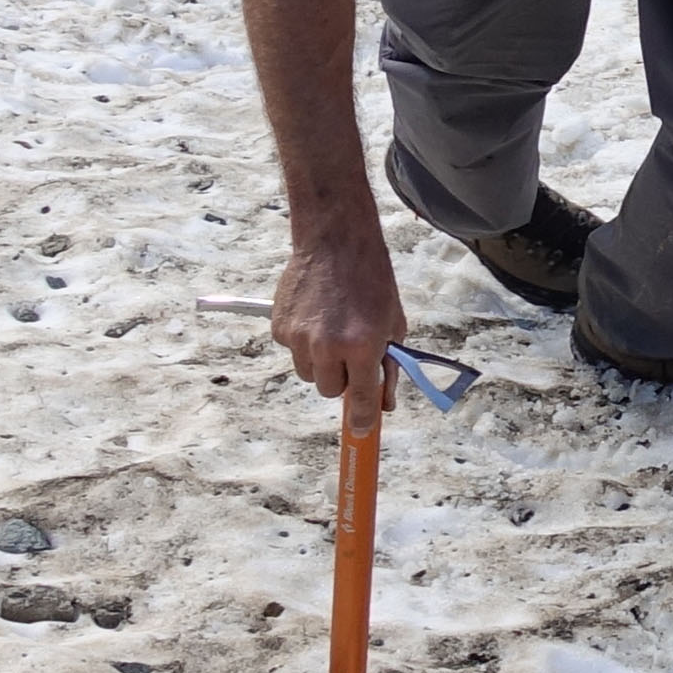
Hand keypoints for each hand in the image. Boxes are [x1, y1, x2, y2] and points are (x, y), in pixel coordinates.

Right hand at [271, 224, 405, 421]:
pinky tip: (315, 314)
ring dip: (321, 361)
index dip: (362, 418)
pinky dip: (303, 341)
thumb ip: (389, 366)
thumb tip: (384, 404)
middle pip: (329, 391)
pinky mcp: (279, 327)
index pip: (361, 398)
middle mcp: (327, 346)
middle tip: (350, 353)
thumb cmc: (372, 280)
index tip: (361, 430)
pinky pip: (292, 351)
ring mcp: (299, 338)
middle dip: (341, 378)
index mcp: (361, 345)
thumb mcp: (393, 323)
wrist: (336, 242)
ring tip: (332, 327)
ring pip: (308, 373)